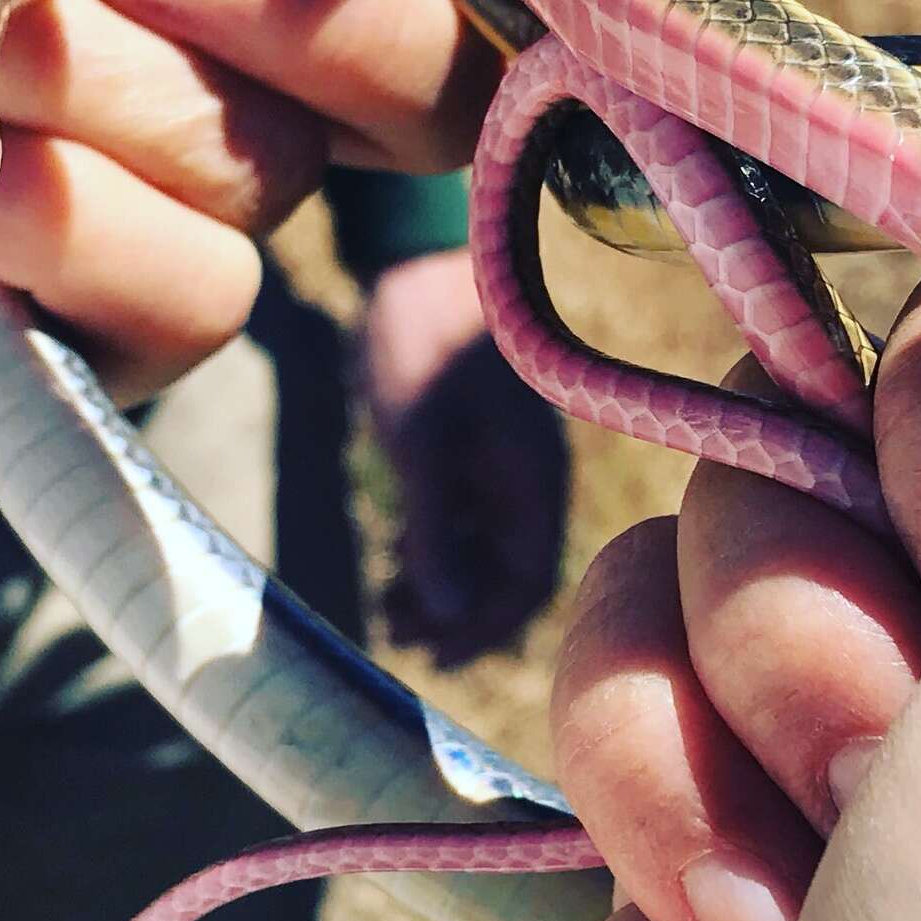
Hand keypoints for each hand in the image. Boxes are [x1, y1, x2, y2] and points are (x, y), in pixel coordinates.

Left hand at [358, 247, 569, 664]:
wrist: (415, 265)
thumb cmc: (425, 344)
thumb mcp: (421, 442)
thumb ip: (437, 526)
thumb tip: (446, 610)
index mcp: (532, 481)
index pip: (529, 582)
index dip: (486, 627)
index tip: (435, 654)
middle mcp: (523, 482)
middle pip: (506, 576)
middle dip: (458, 614)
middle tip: (399, 633)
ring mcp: (495, 465)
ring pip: (480, 550)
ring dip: (441, 587)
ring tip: (388, 609)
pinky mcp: (464, 449)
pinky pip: (460, 519)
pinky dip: (431, 549)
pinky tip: (392, 566)